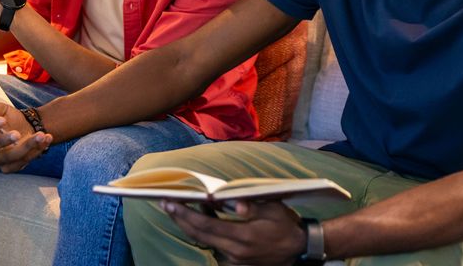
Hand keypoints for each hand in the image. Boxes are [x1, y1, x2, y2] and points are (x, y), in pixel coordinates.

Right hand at [0, 103, 52, 173]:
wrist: (27, 127)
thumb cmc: (12, 119)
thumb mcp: (4, 109)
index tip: (2, 120)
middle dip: (1, 141)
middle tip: (17, 134)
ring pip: (8, 157)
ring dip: (26, 146)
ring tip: (40, 135)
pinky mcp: (9, 167)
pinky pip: (21, 162)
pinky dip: (36, 151)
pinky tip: (45, 139)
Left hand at [161, 199, 306, 265]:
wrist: (298, 248)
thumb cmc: (285, 224)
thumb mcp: (273, 209)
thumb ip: (252, 206)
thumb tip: (232, 203)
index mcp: (242, 236)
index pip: (206, 225)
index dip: (185, 214)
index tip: (170, 202)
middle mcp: (234, 250)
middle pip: (199, 235)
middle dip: (180, 219)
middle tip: (164, 203)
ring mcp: (234, 258)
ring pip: (204, 242)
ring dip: (188, 226)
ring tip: (176, 209)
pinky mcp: (235, 261)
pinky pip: (213, 245)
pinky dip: (202, 233)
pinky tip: (198, 219)